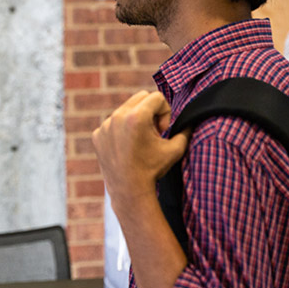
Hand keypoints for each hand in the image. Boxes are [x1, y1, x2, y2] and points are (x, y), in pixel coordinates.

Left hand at [92, 90, 188, 204]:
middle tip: (153, 132)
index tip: (162, 130)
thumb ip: (185, 131)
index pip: (156, 97)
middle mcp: (117, 116)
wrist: (129, 190)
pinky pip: (112, 123)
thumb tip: (191, 121)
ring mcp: (104, 125)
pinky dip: (121, 130)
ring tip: (140, 141)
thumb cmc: (152, 169)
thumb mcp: (175, 149)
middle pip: (140, 97)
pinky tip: (126, 148)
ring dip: (135, 119)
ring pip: (125, 109)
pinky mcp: (97, 134)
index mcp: (136, 116)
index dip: (165, 112)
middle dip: (151, 111)